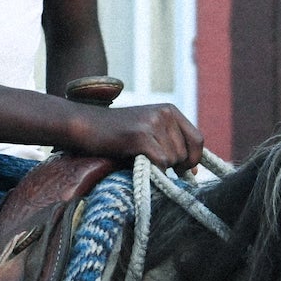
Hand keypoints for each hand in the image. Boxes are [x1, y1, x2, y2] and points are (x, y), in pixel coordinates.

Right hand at [63, 101, 202, 171]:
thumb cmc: (114, 134)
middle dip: (171, 164)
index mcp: (169, 109)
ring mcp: (152, 123)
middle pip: (185, 154)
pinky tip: (134, 159)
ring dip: (158, 166)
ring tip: (136, 155)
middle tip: (147, 159)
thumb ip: (172, 146)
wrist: (83, 125)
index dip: (192, 159)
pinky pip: (160, 163)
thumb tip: (195, 171)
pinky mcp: (140, 136)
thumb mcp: (148, 132)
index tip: (180, 169)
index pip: (198, 140)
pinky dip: (151, 169)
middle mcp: (164, 113)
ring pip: (173, 160)